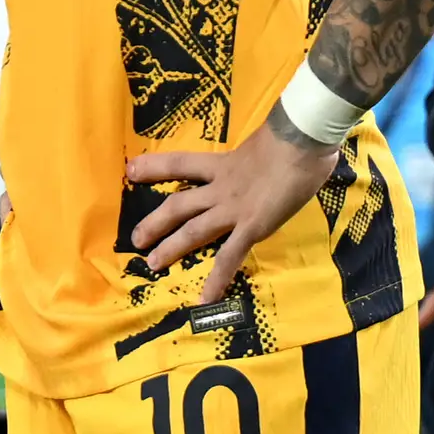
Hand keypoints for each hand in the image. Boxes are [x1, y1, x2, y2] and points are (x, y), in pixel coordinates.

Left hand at [123, 122, 341, 303]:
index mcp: (224, 163)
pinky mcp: (252, 226)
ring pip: (194, 230)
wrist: (304, 140)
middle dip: (155, 222)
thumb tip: (272, 149)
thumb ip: (261, 150)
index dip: (154, 167)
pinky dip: (218, 278)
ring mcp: (234, 208)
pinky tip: (206, 298)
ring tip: (153, 264)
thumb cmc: (294, 135)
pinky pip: (230, 256)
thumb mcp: (267, 139)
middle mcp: (221, 187)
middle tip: (135, 239)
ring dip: (172, 248)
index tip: (130, 170)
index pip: (180, 164)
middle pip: (178, 204)